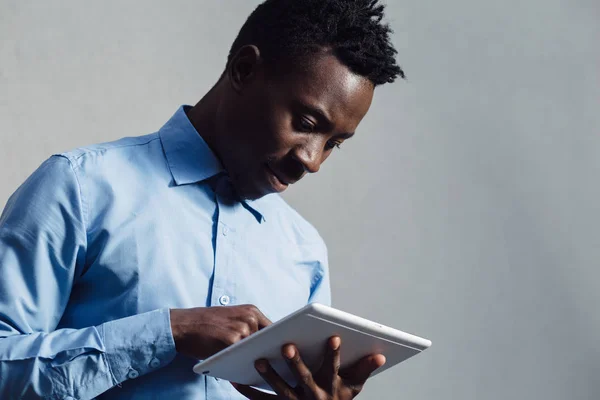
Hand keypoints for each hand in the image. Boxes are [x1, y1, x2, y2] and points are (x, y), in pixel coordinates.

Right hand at [170, 304, 270, 359]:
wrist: (183, 325)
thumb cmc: (207, 323)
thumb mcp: (232, 317)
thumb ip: (250, 326)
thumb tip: (269, 344)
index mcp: (252, 311)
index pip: (275, 328)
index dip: (279, 340)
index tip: (284, 350)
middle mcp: (250, 318)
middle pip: (270, 340)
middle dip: (270, 351)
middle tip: (274, 362)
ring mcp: (242, 329)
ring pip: (258, 351)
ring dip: (257, 359)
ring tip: (257, 366)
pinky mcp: (231, 341)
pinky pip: (243, 357)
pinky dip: (244, 364)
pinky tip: (242, 368)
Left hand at [232, 336, 385, 398]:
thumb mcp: (353, 388)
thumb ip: (364, 369)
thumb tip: (381, 354)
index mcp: (330, 388)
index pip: (333, 368)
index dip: (334, 353)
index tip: (333, 336)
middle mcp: (311, 397)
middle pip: (303, 378)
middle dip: (295, 362)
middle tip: (286, 345)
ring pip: (279, 389)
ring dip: (269, 375)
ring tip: (258, 360)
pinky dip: (247, 390)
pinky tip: (235, 378)